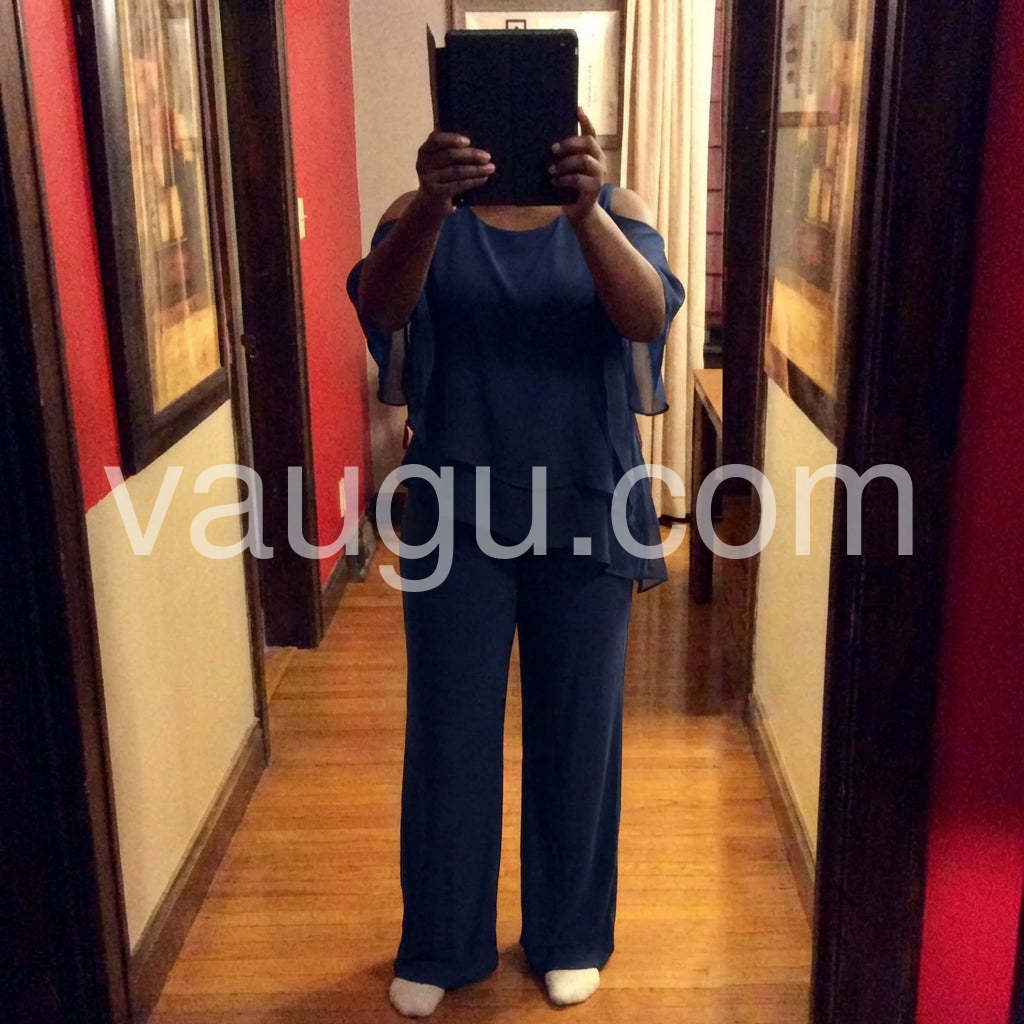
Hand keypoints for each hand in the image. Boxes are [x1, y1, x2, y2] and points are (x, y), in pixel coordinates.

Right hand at [415, 131, 494, 216]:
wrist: (431, 205)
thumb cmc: (442, 178)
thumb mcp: (441, 163)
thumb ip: (451, 150)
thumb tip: (477, 141)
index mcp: (424, 151)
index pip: (436, 139)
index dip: (452, 139)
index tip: (468, 141)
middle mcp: (423, 164)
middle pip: (449, 155)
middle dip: (471, 155)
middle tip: (487, 156)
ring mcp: (428, 179)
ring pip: (456, 171)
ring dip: (476, 169)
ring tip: (490, 168)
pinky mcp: (435, 193)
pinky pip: (458, 185)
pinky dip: (473, 181)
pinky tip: (483, 178)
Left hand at [549, 107, 606, 225]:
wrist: (580, 212)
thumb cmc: (570, 188)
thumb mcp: (567, 169)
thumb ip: (563, 157)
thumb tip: (546, 144)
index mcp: (593, 153)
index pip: (591, 132)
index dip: (585, 120)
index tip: (577, 109)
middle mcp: (600, 160)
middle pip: (588, 142)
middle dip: (569, 143)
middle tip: (553, 149)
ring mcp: (599, 174)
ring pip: (583, 160)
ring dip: (564, 163)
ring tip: (550, 169)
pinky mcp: (594, 188)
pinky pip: (578, 179)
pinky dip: (564, 179)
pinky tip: (554, 182)